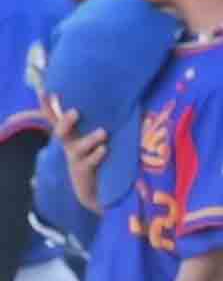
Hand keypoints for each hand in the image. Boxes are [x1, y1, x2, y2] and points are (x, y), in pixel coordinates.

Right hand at [48, 95, 103, 213]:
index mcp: (72, 135)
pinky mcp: (84, 173)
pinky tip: (104, 149)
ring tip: (102, 132)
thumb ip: (103, 122)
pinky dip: (96, 155)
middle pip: (61, 132)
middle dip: (66, 121)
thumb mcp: (97, 139)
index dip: (48, 106)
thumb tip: (123, 98)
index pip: (56, 118)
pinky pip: (88, 164)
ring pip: (77, 148)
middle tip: (75, 111)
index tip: (42, 90)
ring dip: (89, 139)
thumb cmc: (102, 157)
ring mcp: (76, 160)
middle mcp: (70, 145)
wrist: (100, 190)